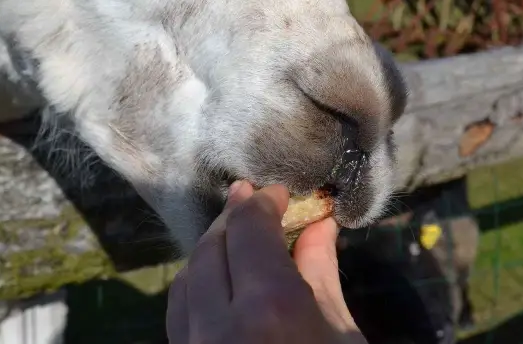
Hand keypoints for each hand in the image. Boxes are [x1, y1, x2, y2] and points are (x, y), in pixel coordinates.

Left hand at [166, 180, 366, 343]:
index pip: (249, 229)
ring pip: (184, 280)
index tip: (277, 193)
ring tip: (236, 237)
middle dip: (232, 218)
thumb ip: (322, 274)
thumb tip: (318, 223)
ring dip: (210, 251)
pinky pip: (179, 314)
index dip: (262, 202)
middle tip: (252, 198)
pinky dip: (196, 287)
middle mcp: (219, 324)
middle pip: (211, 248)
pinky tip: (220, 283)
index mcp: (270, 308)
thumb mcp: (343, 336)